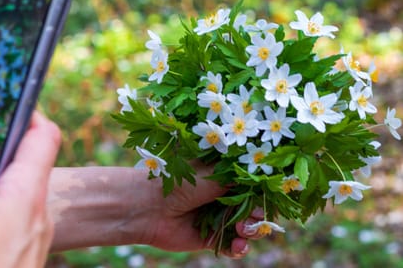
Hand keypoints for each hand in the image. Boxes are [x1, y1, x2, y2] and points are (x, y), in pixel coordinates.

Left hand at [140, 164, 263, 257]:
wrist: (149, 207)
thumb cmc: (179, 182)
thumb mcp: (213, 174)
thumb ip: (240, 177)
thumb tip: (266, 178)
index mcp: (224, 177)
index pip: (253, 185)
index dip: (264, 192)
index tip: (271, 197)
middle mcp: (223, 197)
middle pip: (255, 208)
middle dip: (260, 214)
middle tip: (254, 217)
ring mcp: (219, 218)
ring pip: (248, 229)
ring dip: (252, 231)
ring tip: (243, 230)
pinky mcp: (212, 239)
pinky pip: (234, 246)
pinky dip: (239, 247)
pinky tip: (238, 245)